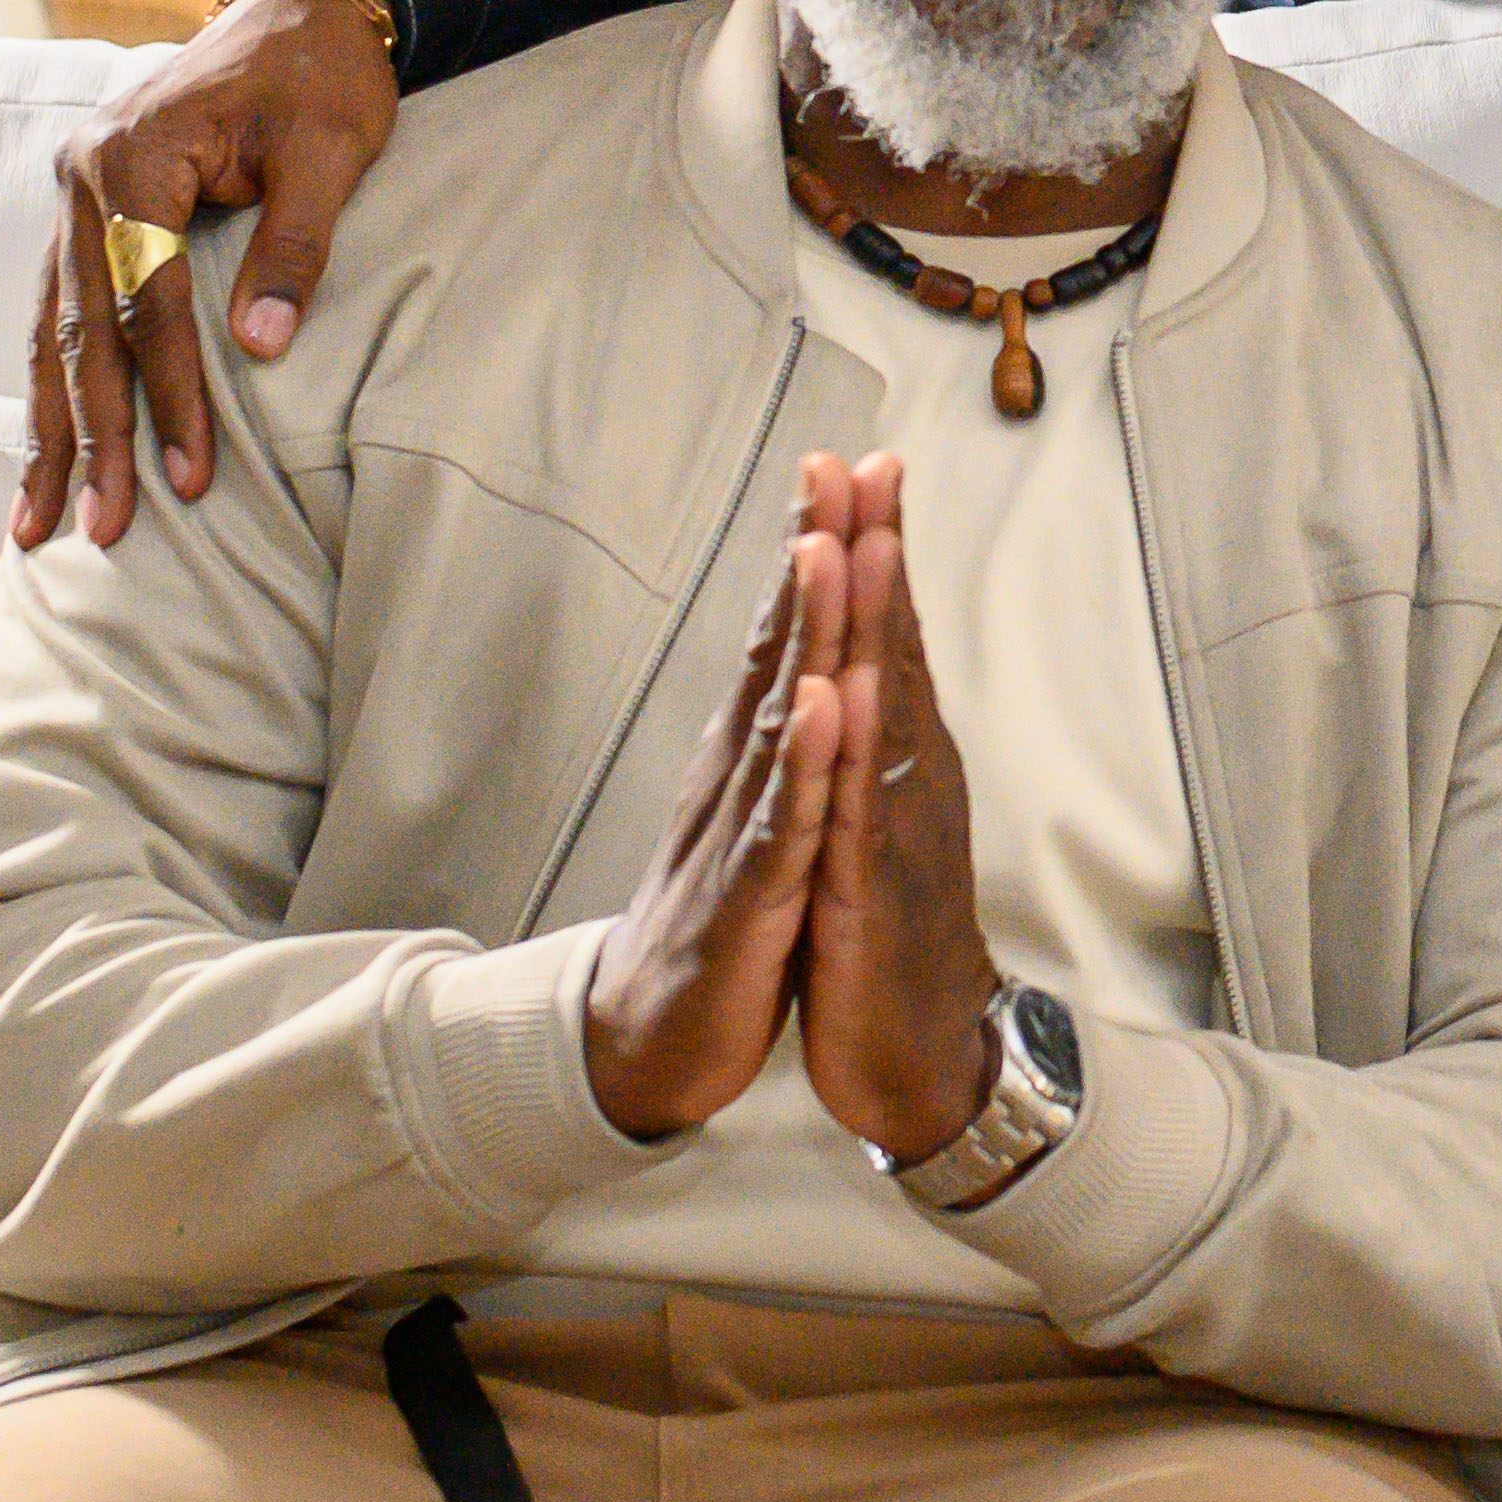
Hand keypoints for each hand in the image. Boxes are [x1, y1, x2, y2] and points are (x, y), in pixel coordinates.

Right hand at [19, 0, 401, 546]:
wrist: (295, 11)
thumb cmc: (320, 78)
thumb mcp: (330, 150)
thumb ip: (295, 244)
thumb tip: (264, 348)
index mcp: (133, 156)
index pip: (149, 302)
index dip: (170, 395)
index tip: (194, 480)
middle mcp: (81, 178)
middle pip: (82, 330)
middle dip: (93, 437)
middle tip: (102, 530)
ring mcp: (73, 197)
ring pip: (52, 332)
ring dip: (52, 428)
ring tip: (39, 524)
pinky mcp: (86, 214)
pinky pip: (58, 312)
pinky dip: (55, 383)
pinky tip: (47, 447)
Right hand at [580, 504, 851, 1139]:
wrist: (650, 1039)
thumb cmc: (719, 916)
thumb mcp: (761, 811)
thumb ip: (779, 732)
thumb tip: (803, 652)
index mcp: (756, 752)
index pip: (794, 633)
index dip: (821, 548)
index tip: (851, 462)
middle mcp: (741, 773)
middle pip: (784, 648)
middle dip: (813, 553)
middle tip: (837, 464)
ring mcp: (740, 832)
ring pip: (781, 717)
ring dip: (805, 633)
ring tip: (823, 548)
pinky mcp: (745, 902)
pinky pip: (782, 825)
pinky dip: (804, 765)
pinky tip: (824, 709)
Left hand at [800, 453, 1006, 1162]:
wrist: (926, 1060)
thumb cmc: (899, 939)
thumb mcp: (880, 825)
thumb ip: (878, 747)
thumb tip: (870, 668)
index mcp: (900, 761)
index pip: (887, 637)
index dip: (873, 551)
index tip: (861, 464)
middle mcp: (910, 779)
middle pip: (893, 649)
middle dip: (875, 552)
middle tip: (865, 462)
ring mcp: (896, 832)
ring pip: (884, 712)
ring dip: (873, 625)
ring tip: (862, 541)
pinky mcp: (871, 895)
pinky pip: (859, 811)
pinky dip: (850, 750)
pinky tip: (840, 693)